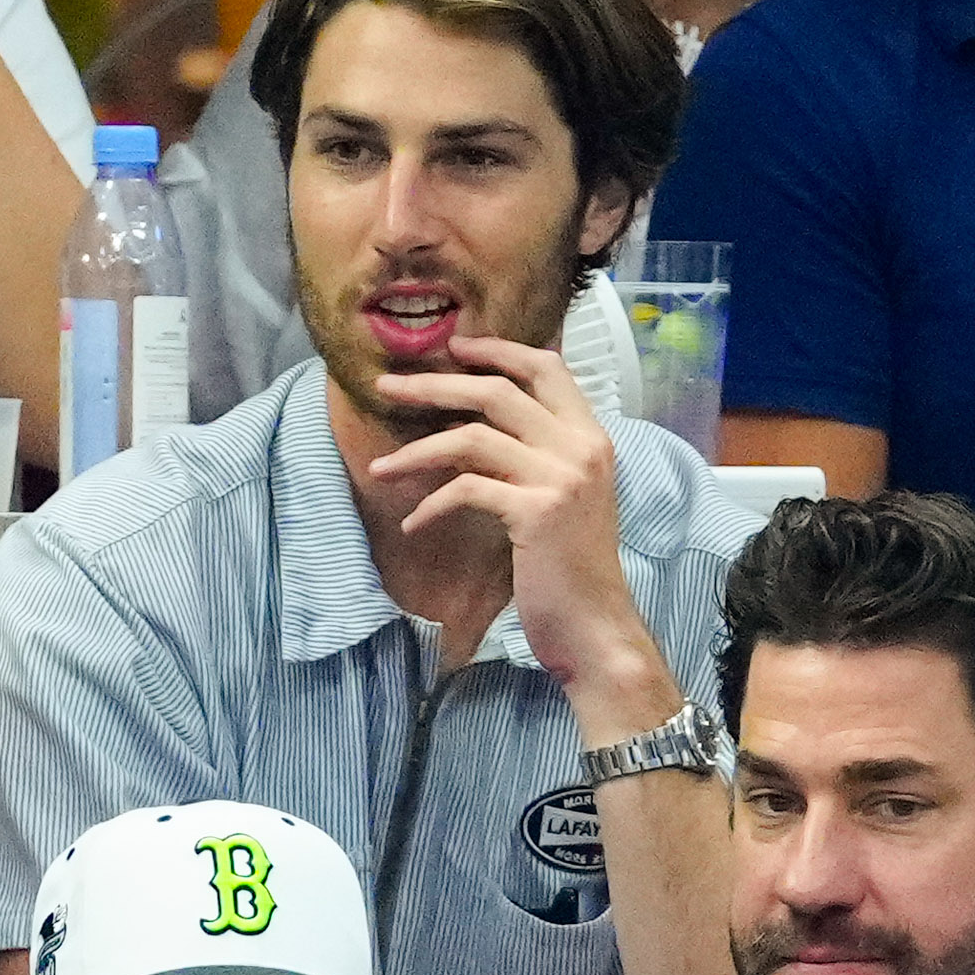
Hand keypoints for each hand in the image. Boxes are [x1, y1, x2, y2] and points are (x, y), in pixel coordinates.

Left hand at [367, 331, 675, 716]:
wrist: (595, 625)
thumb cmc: (570, 569)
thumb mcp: (563, 499)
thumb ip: (538, 458)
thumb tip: (479, 431)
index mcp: (591, 437)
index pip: (547, 367)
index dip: (497, 351)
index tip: (452, 348)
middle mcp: (581, 447)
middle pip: (496, 392)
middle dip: (434, 385)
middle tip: (386, 387)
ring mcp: (562, 477)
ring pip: (473, 438)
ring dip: (416, 451)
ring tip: (379, 469)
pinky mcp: (537, 512)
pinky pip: (467, 490)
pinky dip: (431, 505)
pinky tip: (412, 524)